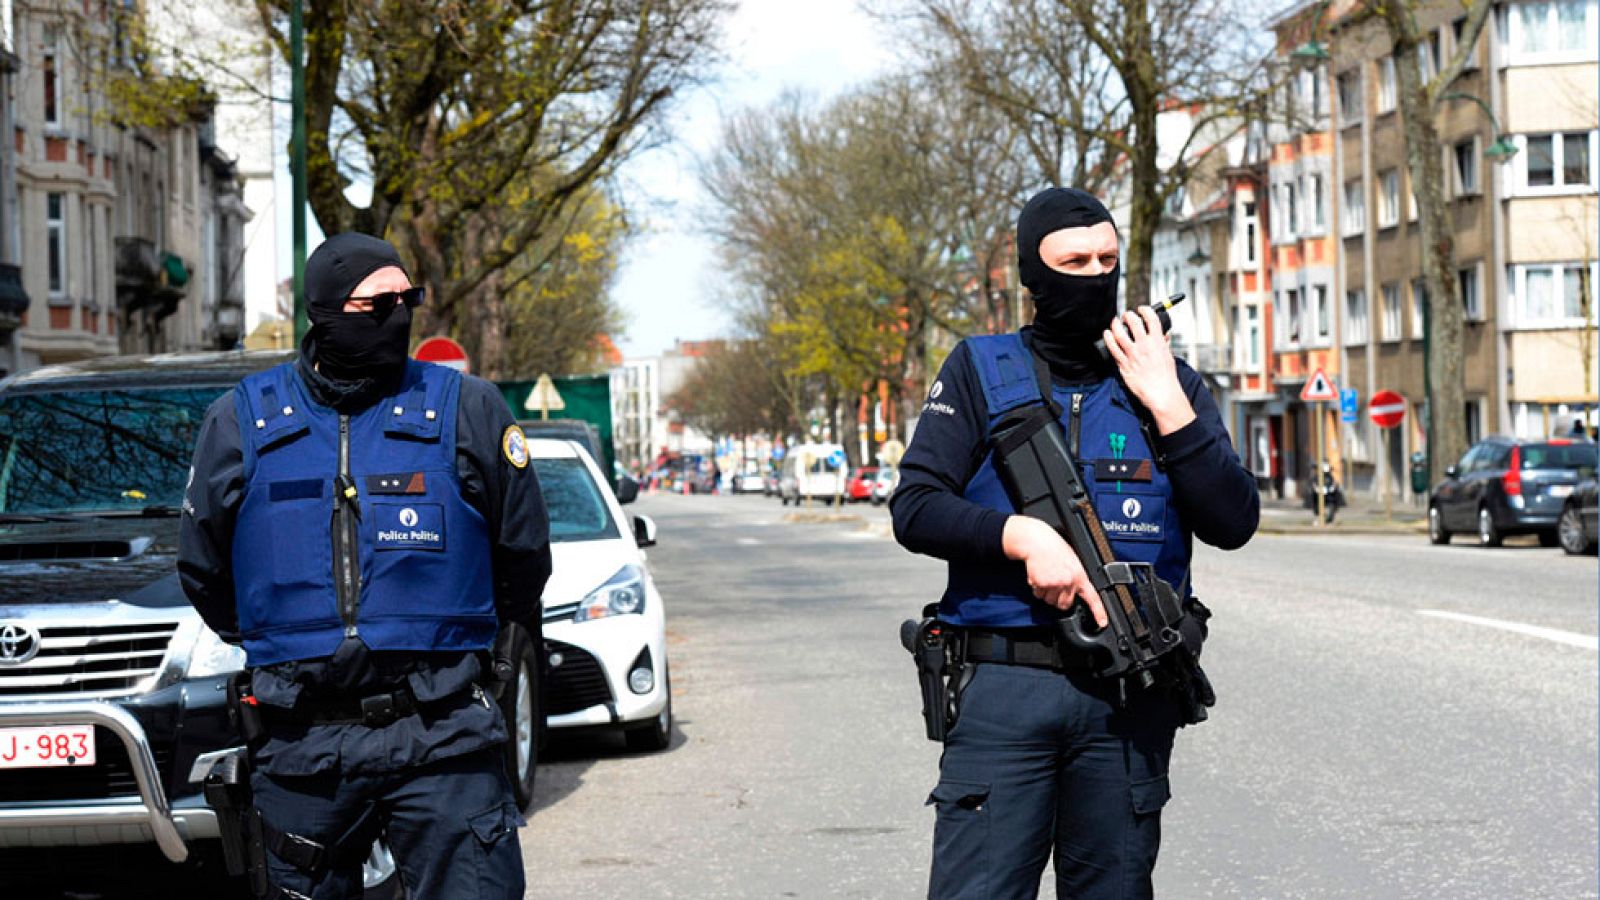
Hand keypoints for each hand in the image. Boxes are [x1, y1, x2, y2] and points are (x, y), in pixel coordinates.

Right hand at [1001, 516, 1106, 627]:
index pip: (1093, 597)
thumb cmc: (1054, 548)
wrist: (1037, 541)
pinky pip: (1038, 594)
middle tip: (1055, 584)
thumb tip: (1075, 591)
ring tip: (1047, 576)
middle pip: (1064, 605)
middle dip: (1059, 598)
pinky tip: (1039, 575)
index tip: (1102, 622)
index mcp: (1079, 575)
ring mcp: (1055, 583)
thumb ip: (1075, 577)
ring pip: (1049, 601)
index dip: (1099, 612)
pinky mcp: (1041, 584)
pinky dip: (1037, 588)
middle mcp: (1068, 581)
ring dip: (1046, 593)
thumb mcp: (1072, 561)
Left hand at [1101, 307, 1195, 434]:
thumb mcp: (1168, 356)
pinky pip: (1113, 348)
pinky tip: (1107, 334)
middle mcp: (1144, 345)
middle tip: (1126, 315)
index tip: (1142, 309)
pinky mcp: (1124, 364)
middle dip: (1128, 315)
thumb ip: (1164, 344)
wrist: (1161, 392)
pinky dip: (1108, 338)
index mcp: (1157, 342)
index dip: (1145, 310)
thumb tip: (1163, 336)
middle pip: (1133, 322)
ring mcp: (1133, 354)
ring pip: (1119, 333)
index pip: (1151, 318)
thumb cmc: (1166, 377)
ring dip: (1115, 324)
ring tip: (1115, 322)